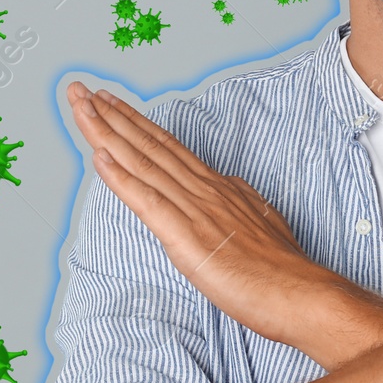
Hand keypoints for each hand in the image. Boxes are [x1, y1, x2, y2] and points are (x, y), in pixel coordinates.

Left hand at [67, 80, 319, 345]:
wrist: (301, 293)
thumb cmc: (282, 269)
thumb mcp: (260, 221)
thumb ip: (237, 202)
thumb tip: (227, 189)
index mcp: (217, 187)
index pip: (167, 147)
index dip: (135, 122)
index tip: (110, 102)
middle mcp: (202, 190)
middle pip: (147, 144)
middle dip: (110, 115)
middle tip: (80, 89)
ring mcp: (193, 209)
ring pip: (141, 162)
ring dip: (106, 133)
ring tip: (82, 107)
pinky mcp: (185, 236)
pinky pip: (146, 201)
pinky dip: (119, 177)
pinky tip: (98, 156)